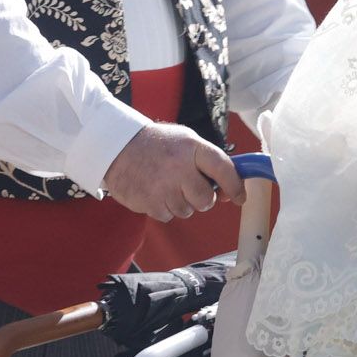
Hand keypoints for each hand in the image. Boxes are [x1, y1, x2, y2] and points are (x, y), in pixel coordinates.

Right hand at [102, 123, 243, 221]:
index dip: (235, 186)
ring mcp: (163, 187)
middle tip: (190, 186)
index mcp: (192, 148)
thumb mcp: (186, 141)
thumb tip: (231, 190)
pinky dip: (164, 207)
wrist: (117, 147)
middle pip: (206, 200)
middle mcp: (179, 168)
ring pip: (187, 210)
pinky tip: (155, 190)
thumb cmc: (157, 145)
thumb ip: (209, 162)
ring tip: (166, 184)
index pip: (224, 169)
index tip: (239, 197)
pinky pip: (168, 216)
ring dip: (181, 202)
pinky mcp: (149, 202)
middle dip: (202, 198)